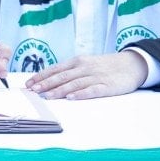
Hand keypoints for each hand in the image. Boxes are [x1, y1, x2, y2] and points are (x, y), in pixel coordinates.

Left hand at [26, 51, 148, 99]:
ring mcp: (95, 76)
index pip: (55, 69)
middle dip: (46, 84)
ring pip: (74, 83)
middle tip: (33, 91)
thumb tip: (49, 81)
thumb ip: (70, 71)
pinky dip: (81, 94)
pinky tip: (72, 98)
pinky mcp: (107, 86)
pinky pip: (92, 90)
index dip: (41, 76)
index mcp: (77, 62)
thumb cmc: (104, 66)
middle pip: (62, 76)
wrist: (131, 64)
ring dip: (59, 90)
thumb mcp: (86, 64)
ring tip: (47, 96)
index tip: (28, 84)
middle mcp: (84, 68)